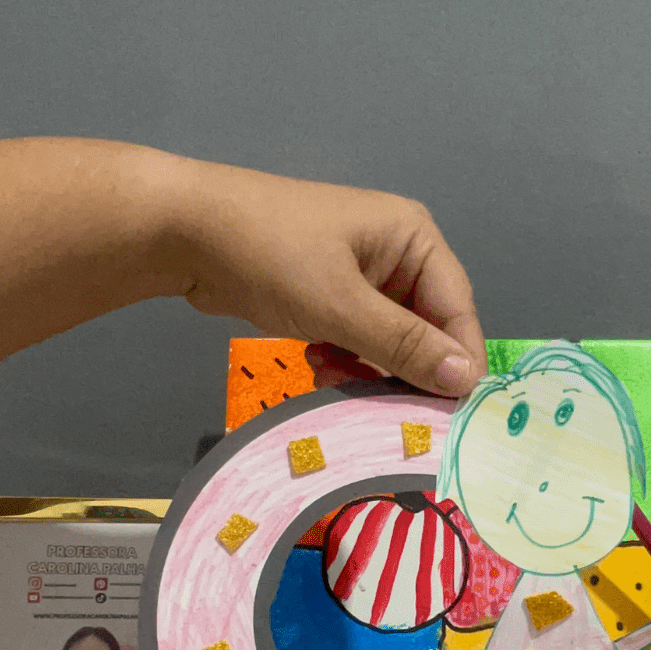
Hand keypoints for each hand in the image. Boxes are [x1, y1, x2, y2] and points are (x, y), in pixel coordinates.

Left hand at [168, 164, 486, 396]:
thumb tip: (466, 380)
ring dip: (370, 370)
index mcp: (412, 238)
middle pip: (426, 330)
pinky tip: (318, 365)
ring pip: (390, 343)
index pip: (457, 310)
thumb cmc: (268, 254)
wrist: (184, 234)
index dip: (457, 364)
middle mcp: (396, 254)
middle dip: (404, 369)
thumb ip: (405, 345)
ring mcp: (361, 276)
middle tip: (385, 407)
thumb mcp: (341, 305)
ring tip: (335, 377)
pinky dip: (345, 361)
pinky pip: (358, 342)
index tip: (450, 415)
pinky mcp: (330, 297)